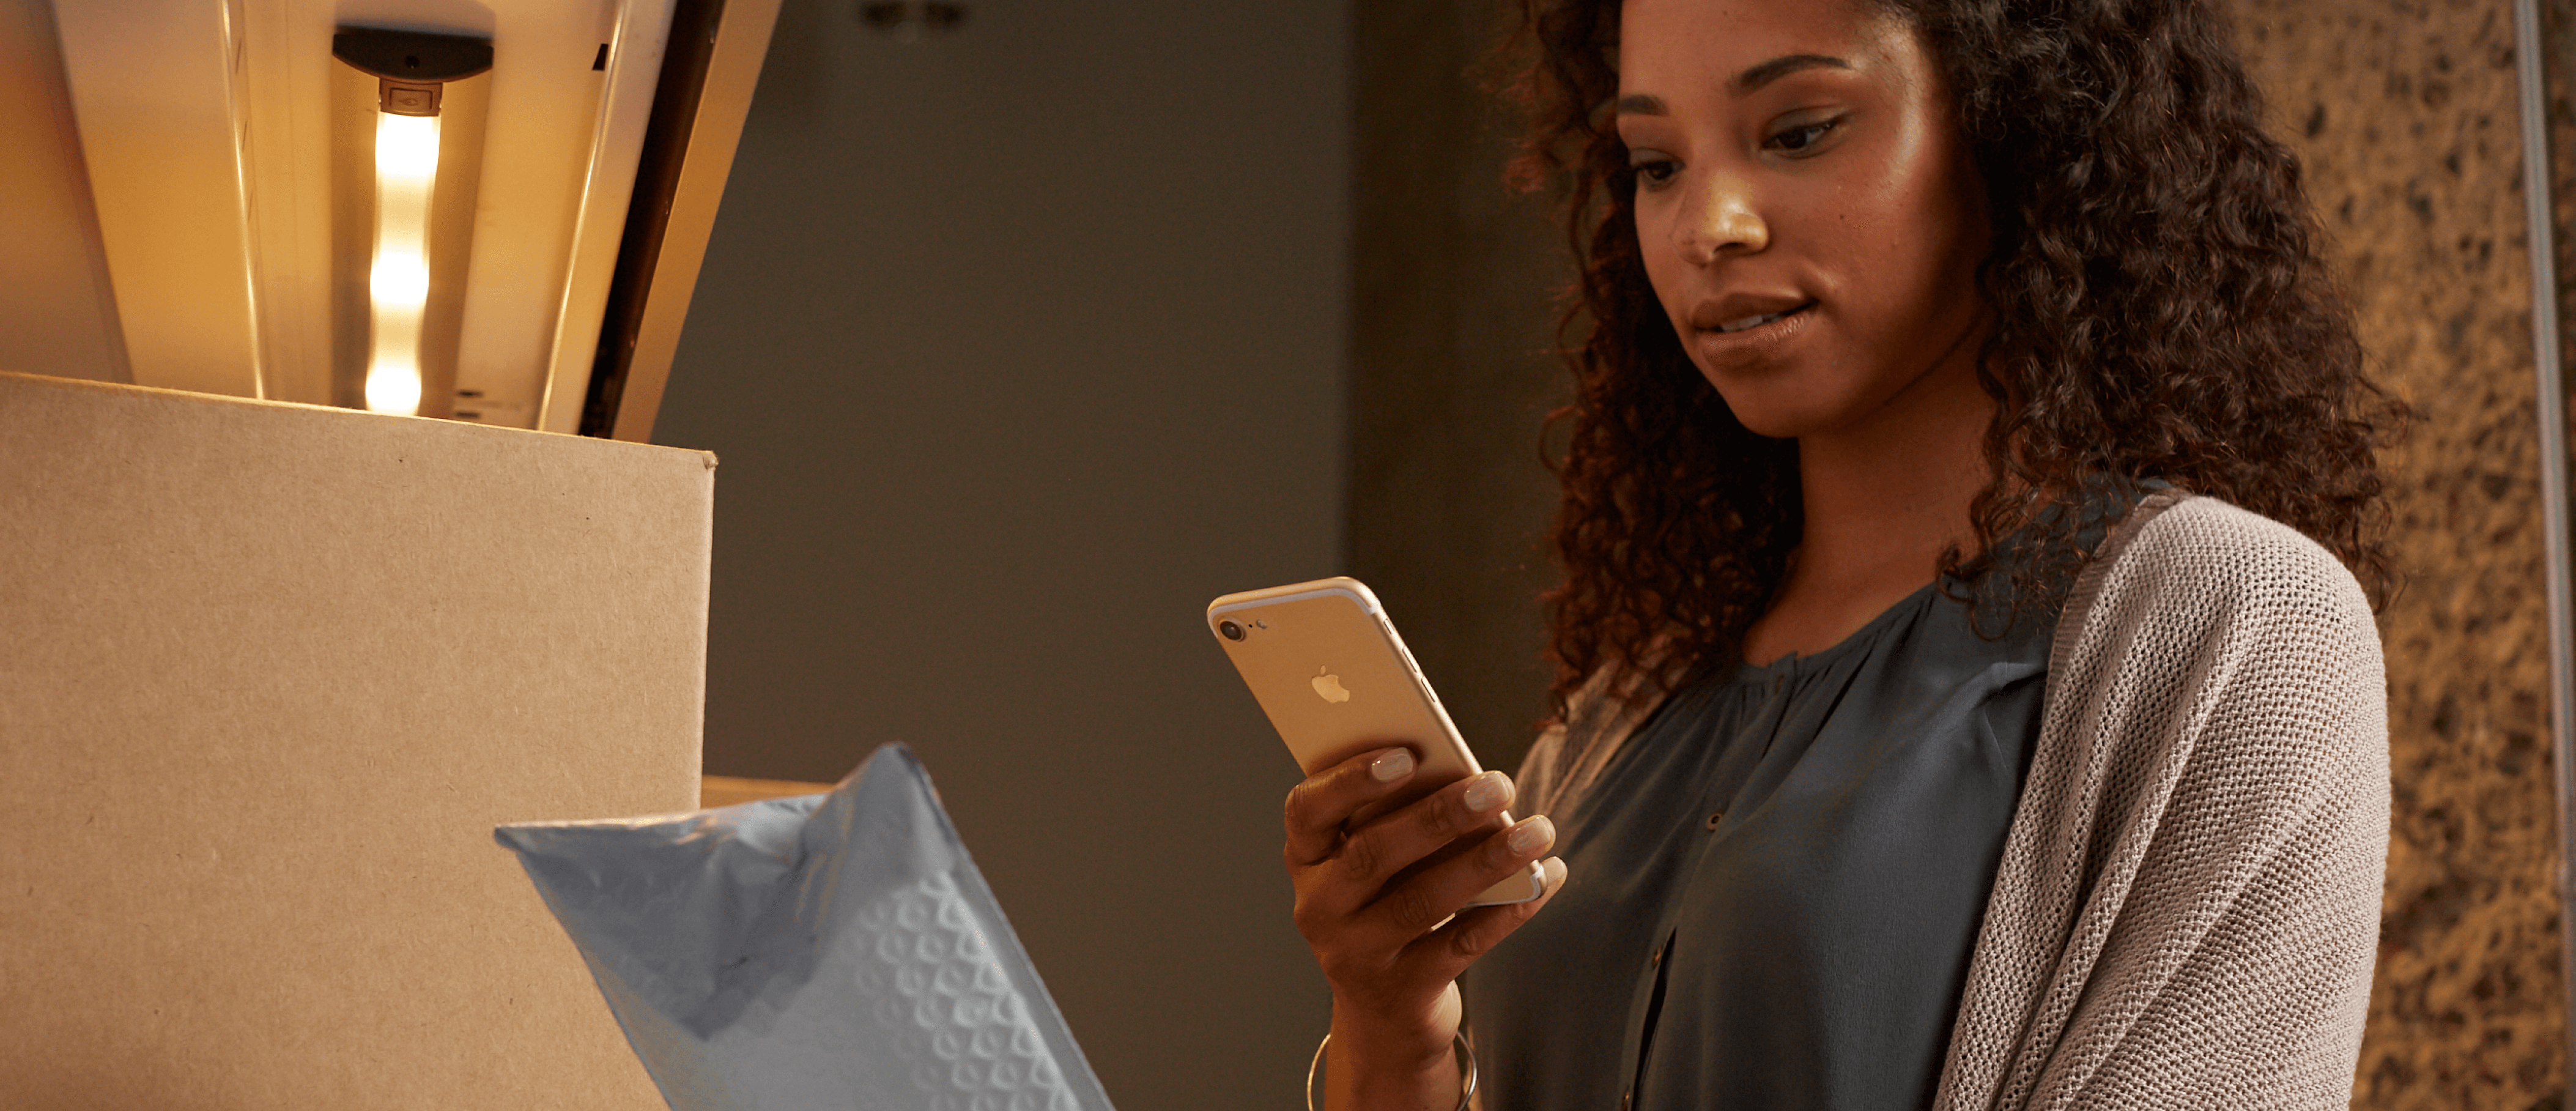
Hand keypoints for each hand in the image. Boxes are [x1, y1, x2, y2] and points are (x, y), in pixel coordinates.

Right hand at [1283, 746, 1567, 1105]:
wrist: (1381, 1012)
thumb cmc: (1384, 904)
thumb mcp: (1371, 864)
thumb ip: (1394, 820)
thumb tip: (1465, 776)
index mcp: (1307, 859)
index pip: (1306, 810)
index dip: (1350, 780)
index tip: (1405, 754)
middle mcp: (1319, 908)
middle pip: (1372, 854)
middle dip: (1439, 816)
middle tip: (1497, 785)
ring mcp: (1357, 954)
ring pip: (1422, 902)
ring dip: (1486, 861)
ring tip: (1538, 830)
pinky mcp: (1404, 991)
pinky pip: (1462, 945)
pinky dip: (1509, 910)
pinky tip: (1545, 878)